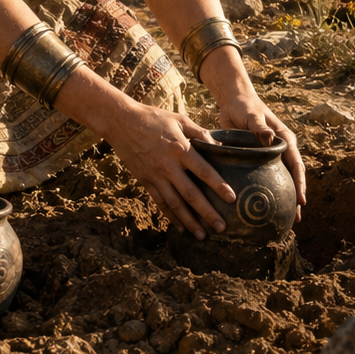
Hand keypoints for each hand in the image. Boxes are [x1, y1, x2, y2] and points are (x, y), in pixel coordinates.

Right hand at [103, 102, 235, 239]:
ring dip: (190, 221)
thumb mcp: (179, 119)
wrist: (122, 122)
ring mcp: (156, 176)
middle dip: (207, 212)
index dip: (218, 185)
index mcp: (180, 148)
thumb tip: (218, 145)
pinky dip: (171, 217)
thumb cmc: (154, 118)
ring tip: (203, 235)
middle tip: (222, 227)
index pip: (203, 170)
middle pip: (191, 194)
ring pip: (175, 204)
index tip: (231, 199)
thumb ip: (199, 132)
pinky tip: (181, 227)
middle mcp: (168, 165)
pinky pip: (160, 203)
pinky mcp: (145, 181)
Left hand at [218, 91, 305, 216]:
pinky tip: (259, 208)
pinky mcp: (257, 160)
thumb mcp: (252, 115)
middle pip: (292, 177)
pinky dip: (266, 192)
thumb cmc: (245, 106)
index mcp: (284, 139)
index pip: (296, 164)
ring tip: (283, 222)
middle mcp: (281, 150)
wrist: (234, 101)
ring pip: (280, 181)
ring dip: (283, 199)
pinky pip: (263, 178)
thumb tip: (268, 136)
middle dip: (295, 198)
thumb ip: (259, 126)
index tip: (301, 201)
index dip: (300, 183)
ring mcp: (270, 156)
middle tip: (295, 220)